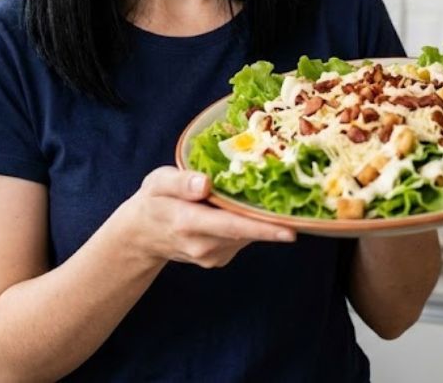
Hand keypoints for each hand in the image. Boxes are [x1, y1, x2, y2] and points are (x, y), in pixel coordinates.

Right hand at [117, 166, 294, 268]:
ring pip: (247, 236)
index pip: (231, 226)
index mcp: (188, 222)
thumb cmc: (153, 201)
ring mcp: (212, 256)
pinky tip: (247, 209)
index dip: (262, 228)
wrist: (142, 236)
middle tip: (300, 201)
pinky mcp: (219, 260)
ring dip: (262, 220)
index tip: (290, 231)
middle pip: (247, 233)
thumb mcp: (158, 183)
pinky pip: (242, 239)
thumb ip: (180, 182)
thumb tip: (205, 183)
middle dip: (274, 220)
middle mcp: (203, 245)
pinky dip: (250, 225)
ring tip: (274, 197)